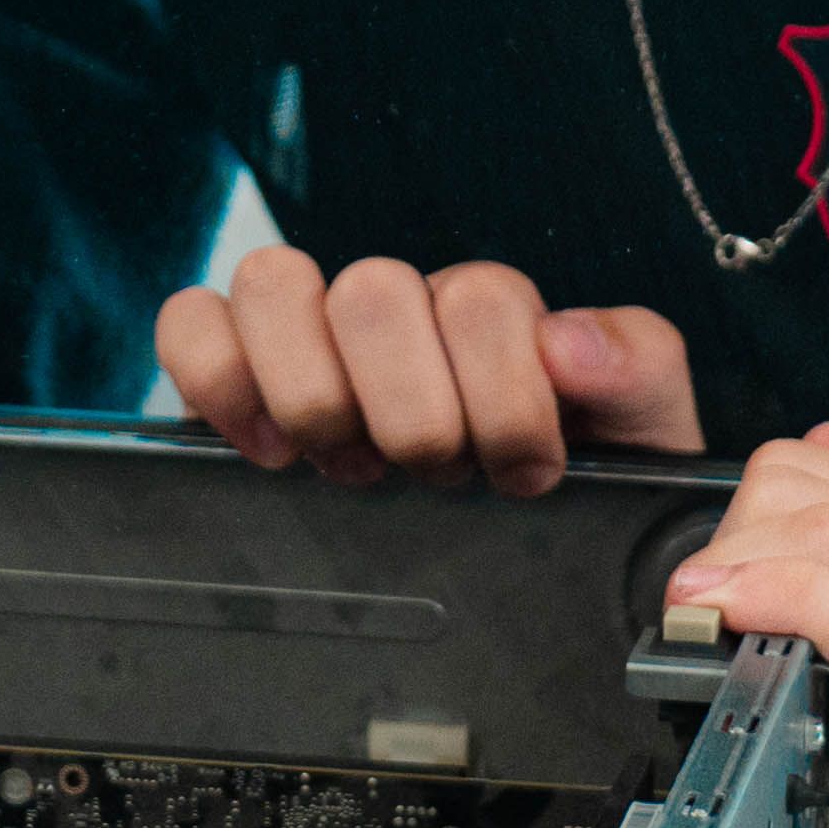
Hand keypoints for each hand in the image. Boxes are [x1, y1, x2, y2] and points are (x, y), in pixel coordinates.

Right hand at [153, 246, 697, 494]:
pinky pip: (188, 323)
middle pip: (372, 290)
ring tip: (356, 467)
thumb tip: (566, 342)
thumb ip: (636, 368)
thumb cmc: (571, 479)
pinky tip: (269, 450)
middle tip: (438, 475)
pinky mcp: (231, 372)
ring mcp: (308, 332)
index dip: (505, 401)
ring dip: (318, 395)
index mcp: (490, 311)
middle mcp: (396, 308)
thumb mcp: (640, 430)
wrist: (525, 544)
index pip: (478, 297)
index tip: (528, 474)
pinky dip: (218, 379)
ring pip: (272, 283)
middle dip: (413, 414)